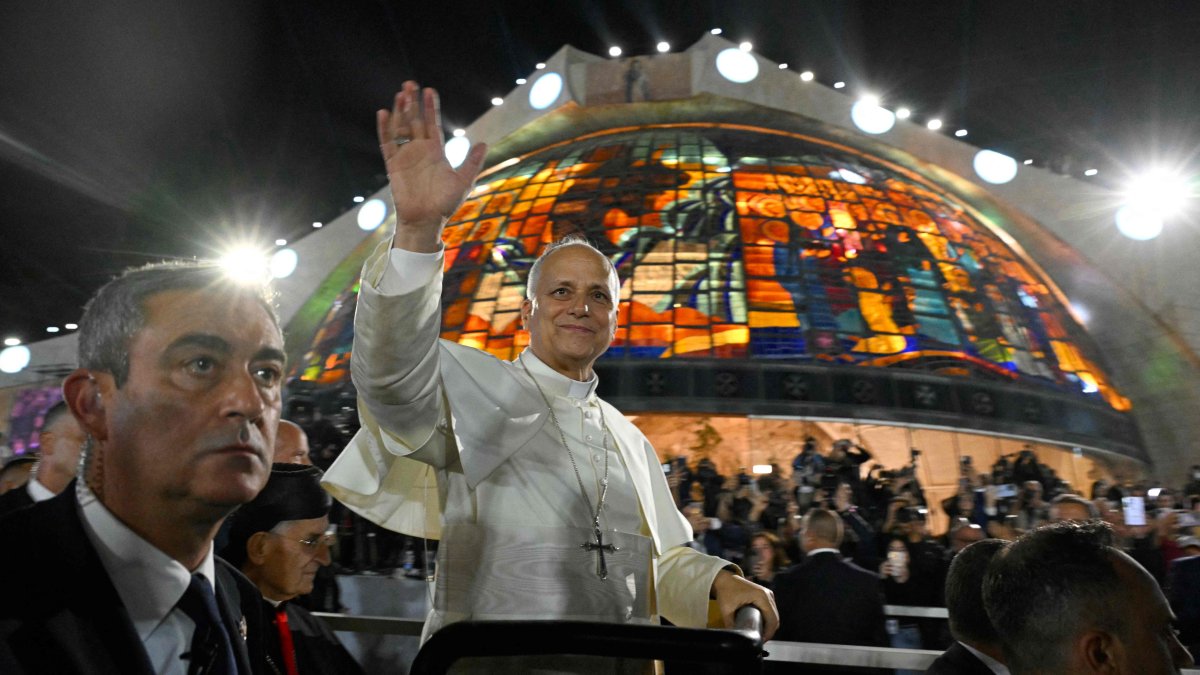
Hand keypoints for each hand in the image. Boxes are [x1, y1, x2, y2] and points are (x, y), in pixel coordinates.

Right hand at [376, 81, 487, 251]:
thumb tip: (483, 143)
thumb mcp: (463, 181)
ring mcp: (405, 156)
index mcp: (435, 152)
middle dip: (413, 102)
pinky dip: (385, 129)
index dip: (430, 108)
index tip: (429, 90)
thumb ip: (472, 162)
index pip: (432, 124)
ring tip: (401, 94)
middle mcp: (419, 150)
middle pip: (414, 121)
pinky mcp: (393, 165)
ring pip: (401, 128)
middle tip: (410, 83)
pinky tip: (384, 113)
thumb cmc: (445, 204)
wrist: (426, 221)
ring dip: (400, 111)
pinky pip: (387, 144)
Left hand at [710, 569, 778, 639]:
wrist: (725, 579)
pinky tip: (761, 626)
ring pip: (774, 615)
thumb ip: (731, 624)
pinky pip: (771, 611)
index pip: (772, 619)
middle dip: (769, 631)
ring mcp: (768, 594)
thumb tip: (735, 638)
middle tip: (759, 640)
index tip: (761, 641)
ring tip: (760, 635)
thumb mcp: (726, 609)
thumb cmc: (726, 591)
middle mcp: (768, 594)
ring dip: (769, 626)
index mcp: (761, 596)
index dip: (768, 632)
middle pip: (775, 618)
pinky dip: (768, 619)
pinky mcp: (766, 595)